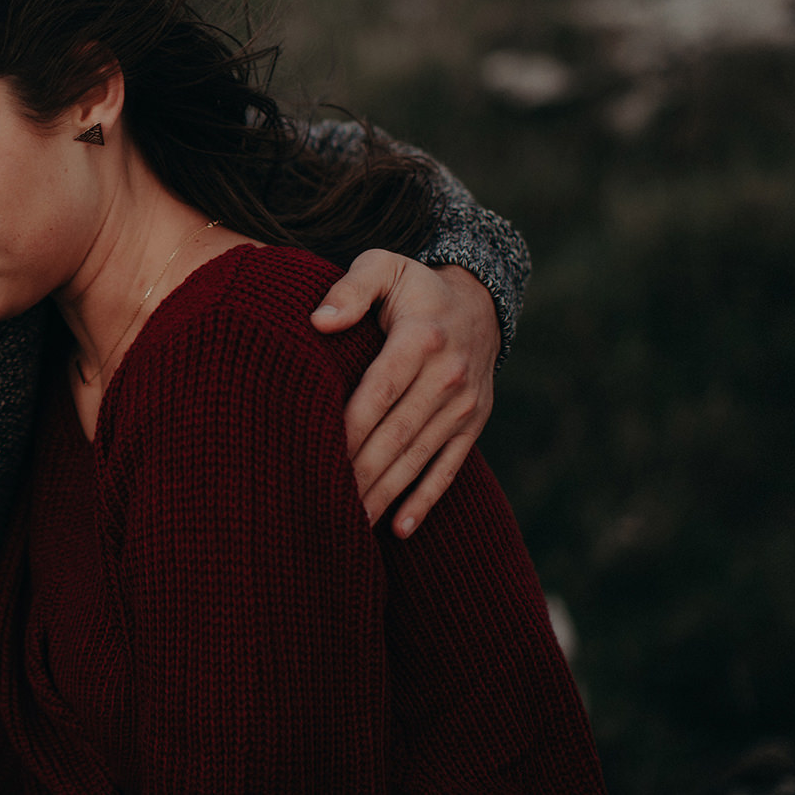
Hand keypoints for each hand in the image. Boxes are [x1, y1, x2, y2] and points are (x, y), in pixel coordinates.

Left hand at [311, 251, 498, 538]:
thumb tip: (319, 321)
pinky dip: (424, 500)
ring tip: (350, 524)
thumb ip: (350, 289)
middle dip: (361, 472)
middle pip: (396, 433)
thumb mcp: (383, 267)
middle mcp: (448, 376)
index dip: (349, 427)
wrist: (479, 302)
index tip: (315, 453)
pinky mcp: (473, 425)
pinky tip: (399, 528)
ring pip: (418, 457)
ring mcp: (464, 405)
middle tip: (324, 502)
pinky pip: (448, 468)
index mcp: (421, 338)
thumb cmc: (412, 287)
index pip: (379, 391)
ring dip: (385, 493)